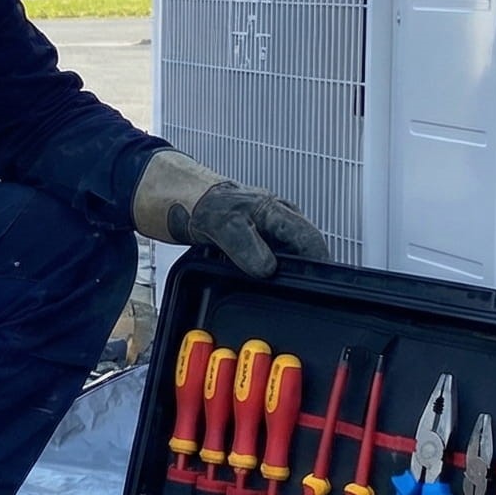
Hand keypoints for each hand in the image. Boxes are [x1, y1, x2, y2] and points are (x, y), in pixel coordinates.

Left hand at [132, 149, 330, 277]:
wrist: (173, 198)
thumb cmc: (199, 202)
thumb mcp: (222, 224)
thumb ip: (246, 246)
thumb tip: (269, 269)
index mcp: (275, 211)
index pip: (310, 240)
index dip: (319, 264)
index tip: (322, 287)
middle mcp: (276, 219)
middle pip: (303, 249)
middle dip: (305, 272)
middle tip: (302, 296)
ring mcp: (265, 230)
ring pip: (286, 256)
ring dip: (284, 274)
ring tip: (281, 294)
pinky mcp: (251, 240)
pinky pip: (267, 260)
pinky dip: (266, 273)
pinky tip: (259, 284)